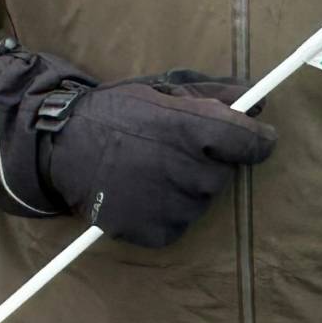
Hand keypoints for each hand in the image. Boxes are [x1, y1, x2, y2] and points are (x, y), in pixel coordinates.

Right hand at [0, 46, 275, 248]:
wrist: (62, 147)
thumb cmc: (116, 112)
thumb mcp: (163, 90)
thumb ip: (214, 94)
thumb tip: (259, 103)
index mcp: (192, 129)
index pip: (253, 144)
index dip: (257, 141)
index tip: (253, 139)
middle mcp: (186, 170)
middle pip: (224, 173)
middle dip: (208, 161)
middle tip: (173, 149)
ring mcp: (170, 206)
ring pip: (201, 200)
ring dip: (187, 187)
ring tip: (152, 169)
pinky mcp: (154, 233)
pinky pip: (179, 223)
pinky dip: (167, 211)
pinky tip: (143, 192)